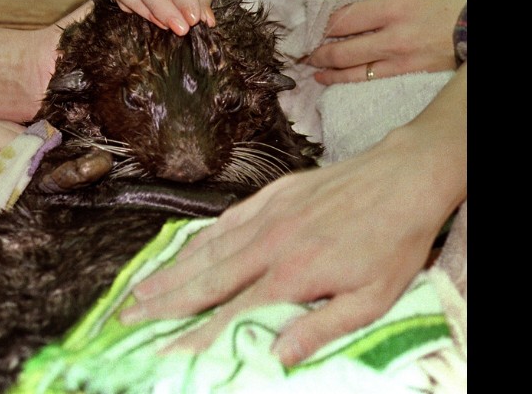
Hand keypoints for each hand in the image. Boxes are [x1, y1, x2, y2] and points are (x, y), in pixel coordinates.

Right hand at [118, 105, 464, 365]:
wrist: (403, 177)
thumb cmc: (392, 242)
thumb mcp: (372, 298)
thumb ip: (321, 328)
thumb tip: (275, 355)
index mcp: (291, 275)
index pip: (231, 314)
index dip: (195, 336)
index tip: (164, 353)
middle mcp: (269, 244)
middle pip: (205, 280)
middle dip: (163, 303)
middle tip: (127, 317)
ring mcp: (266, 215)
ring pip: (207, 249)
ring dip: (171, 272)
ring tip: (140, 290)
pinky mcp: (271, 194)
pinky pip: (225, 220)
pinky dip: (198, 238)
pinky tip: (182, 249)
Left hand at [306, 0, 465, 84]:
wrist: (477, 31)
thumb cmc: (448, 2)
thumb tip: (356, 0)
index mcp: (394, 5)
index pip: (345, 17)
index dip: (323, 23)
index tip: (313, 26)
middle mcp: (392, 34)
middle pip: (341, 46)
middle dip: (317, 49)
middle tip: (304, 50)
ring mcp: (398, 58)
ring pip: (349, 67)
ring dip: (325, 68)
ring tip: (312, 66)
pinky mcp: (405, 74)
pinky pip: (365, 80)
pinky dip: (342, 80)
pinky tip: (328, 79)